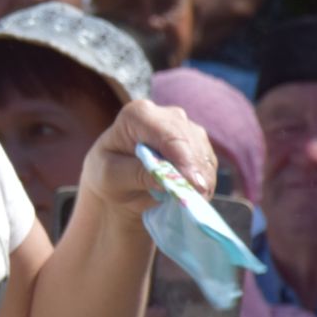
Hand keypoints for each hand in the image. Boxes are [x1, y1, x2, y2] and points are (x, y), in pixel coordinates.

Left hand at [77, 99, 215, 230]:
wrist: (118, 181)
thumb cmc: (108, 175)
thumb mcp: (111, 177)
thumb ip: (136, 175)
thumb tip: (167, 179)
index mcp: (137, 115)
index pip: (167, 133)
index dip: (183, 157)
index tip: (192, 183)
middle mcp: (165, 115)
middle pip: (189, 141)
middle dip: (196, 171)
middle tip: (198, 198)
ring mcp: (184, 128)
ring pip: (203, 153)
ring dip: (202, 179)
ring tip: (193, 201)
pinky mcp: (197, 145)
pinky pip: (208, 163)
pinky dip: (204, 181)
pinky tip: (195, 196)